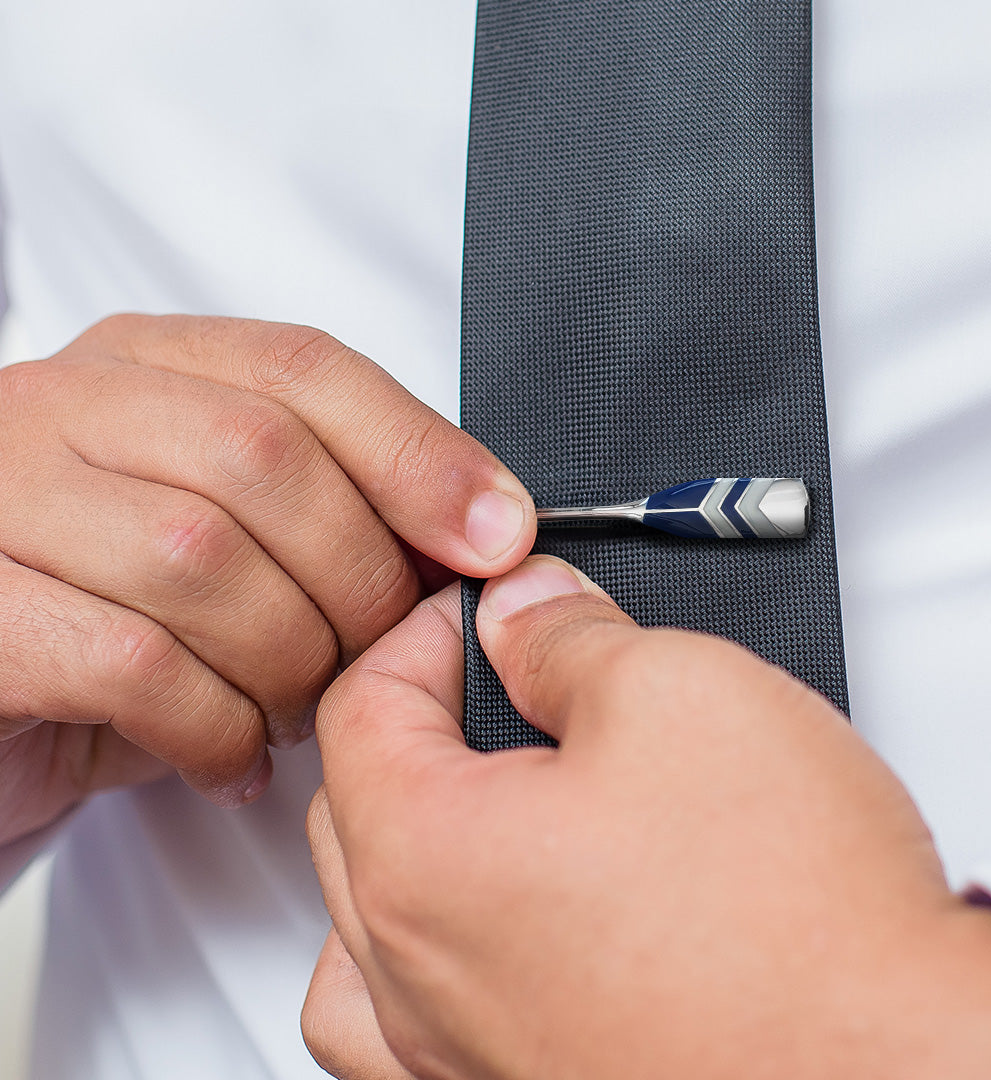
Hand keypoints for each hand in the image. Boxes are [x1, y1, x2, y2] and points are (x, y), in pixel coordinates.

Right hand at [0, 314, 533, 843]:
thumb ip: (342, 509)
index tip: (496, 537)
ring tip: (296, 711)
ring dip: (288, 662)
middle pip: (263, 457)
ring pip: (201, 560)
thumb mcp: (239, 539)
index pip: (304, 370)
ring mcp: (0, 500)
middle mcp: (63, 408)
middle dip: (358, 577)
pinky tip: (234, 756)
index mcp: (145, 367)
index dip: (418, 456)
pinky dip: (215, 726)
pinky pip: (135, 663)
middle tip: (380, 659)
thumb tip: (485, 531)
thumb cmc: (127, 619)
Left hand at [305, 556, 990, 1079]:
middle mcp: (415, 977)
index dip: (425, 630)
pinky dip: (425, 954)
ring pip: (365, 921)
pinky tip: (492, 923)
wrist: (906, 1076)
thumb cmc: (797, 919)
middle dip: (425, 714)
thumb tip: (521, 615)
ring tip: (482, 796)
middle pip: (355, 801)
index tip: (488, 610)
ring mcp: (457, 1055)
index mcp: (422, 858)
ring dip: (401, 836)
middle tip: (509, 675)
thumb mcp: (675, 691)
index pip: (363, 703)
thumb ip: (565, 638)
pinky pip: (408, 1025)